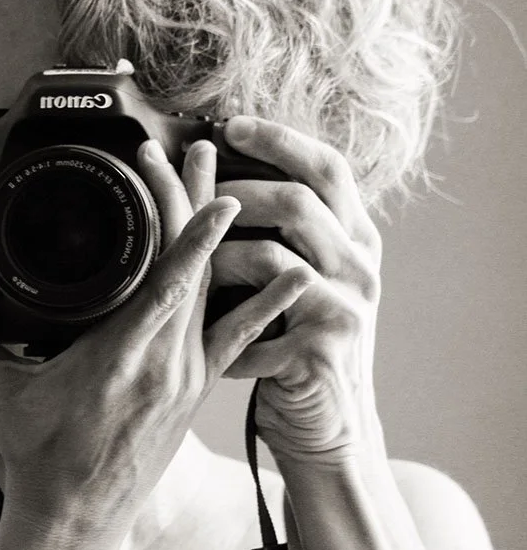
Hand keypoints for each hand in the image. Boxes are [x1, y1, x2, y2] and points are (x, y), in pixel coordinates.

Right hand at [0, 138, 310, 538]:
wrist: (75, 513)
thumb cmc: (33, 448)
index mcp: (116, 356)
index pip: (169, 283)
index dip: (194, 233)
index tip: (210, 187)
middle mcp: (163, 364)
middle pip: (196, 270)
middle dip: (200, 202)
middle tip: (204, 152)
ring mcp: (187, 377)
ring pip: (218, 293)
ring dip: (226, 238)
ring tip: (237, 189)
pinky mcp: (198, 390)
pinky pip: (238, 337)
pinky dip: (264, 302)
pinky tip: (295, 279)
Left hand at [215, 116, 383, 465]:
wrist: (328, 425)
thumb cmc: (300, 340)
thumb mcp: (303, 276)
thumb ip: (283, 231)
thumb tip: (222, 174)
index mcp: (356, 237)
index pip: (327, 167)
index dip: (279, 139)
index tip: (230, 125)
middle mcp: (360, 265)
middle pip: (298, 199)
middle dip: (234, 189)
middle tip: (190, 187)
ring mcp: (347, 306)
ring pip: (270, 254)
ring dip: (216, 254)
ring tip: (190, 262)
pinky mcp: (323, 348)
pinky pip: (257, 314)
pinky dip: (223, 315)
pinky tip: (203, 321)